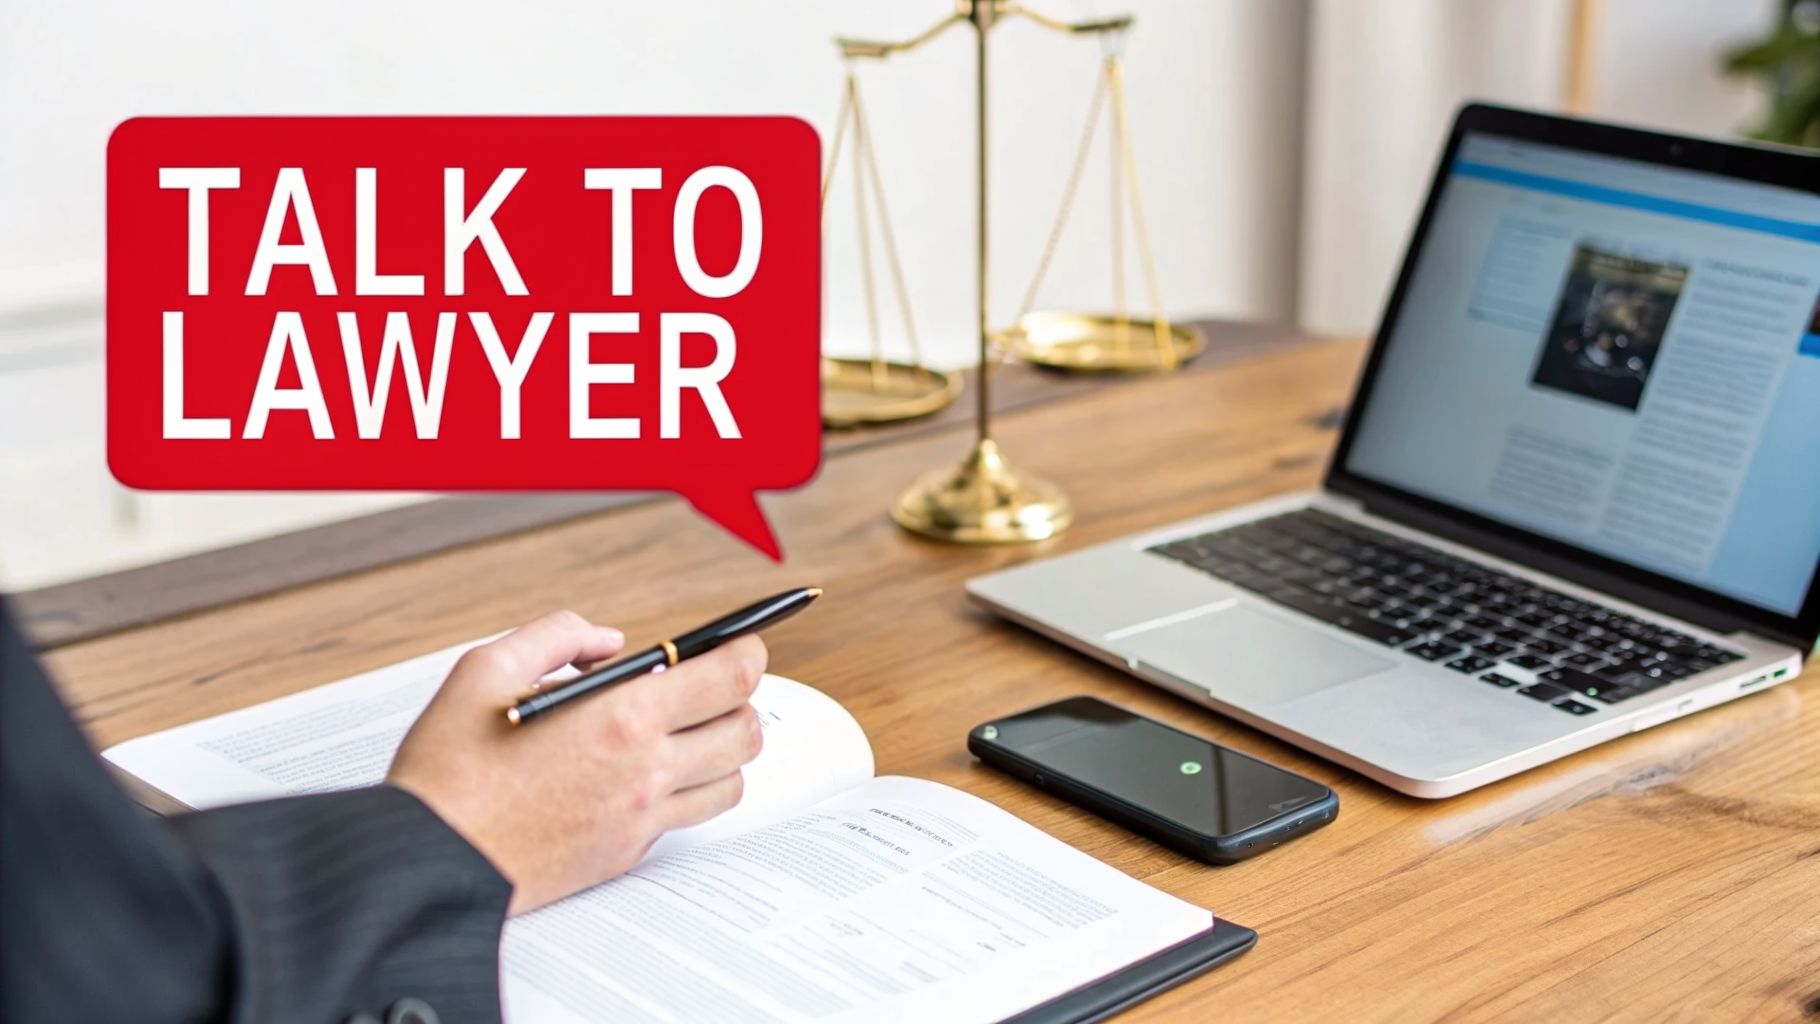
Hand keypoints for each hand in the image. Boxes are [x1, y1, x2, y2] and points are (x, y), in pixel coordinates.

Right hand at [387, 610, 765, 913]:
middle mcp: (645, 772)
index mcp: (621, 719)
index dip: (746, 652)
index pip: (731, 679)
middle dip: (740, 702)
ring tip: (684, 733)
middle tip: (709, 689)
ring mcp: (641, 820)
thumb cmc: (449, 769)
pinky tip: (646, 774)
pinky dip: (684, 793)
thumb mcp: (487, 670)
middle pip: (746, 732)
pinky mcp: (626, 855)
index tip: (740, 645)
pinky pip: (685, 820)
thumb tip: (608, 641)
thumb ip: (558, 635)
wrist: (429, 862)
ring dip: (720, 752)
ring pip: (730, 783)